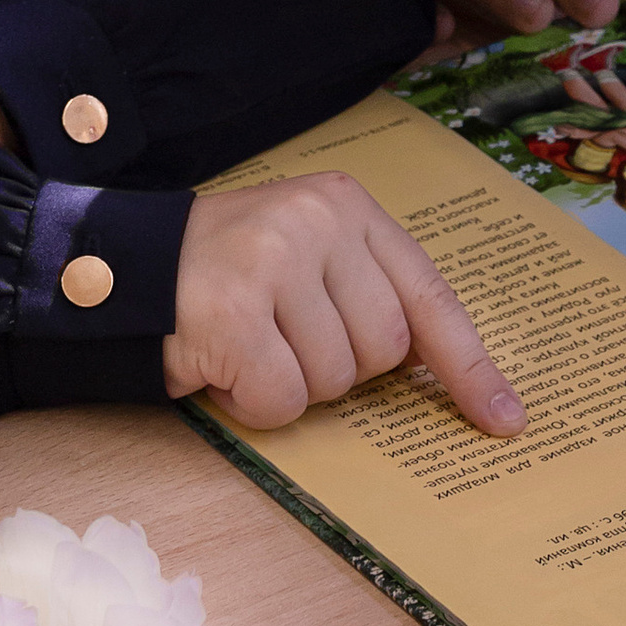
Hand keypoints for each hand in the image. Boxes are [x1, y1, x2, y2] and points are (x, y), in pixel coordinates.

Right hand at [164, 169, 525, 437]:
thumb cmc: (228, 273)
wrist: (121, 264)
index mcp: (344, 205)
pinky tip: (222, 365)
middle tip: (283, 337)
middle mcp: (314, 223)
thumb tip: (451, 378)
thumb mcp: (308, 256)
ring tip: (248, 344)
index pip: (428, 295)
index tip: (504, 420)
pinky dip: (253, 404)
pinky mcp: (232, 313)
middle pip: (382, 351)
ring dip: (290, 386)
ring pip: (333, 383)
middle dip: (338, 368)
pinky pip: (282, 401)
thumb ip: (371, 294)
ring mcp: (272, 262)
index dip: (469, 366)